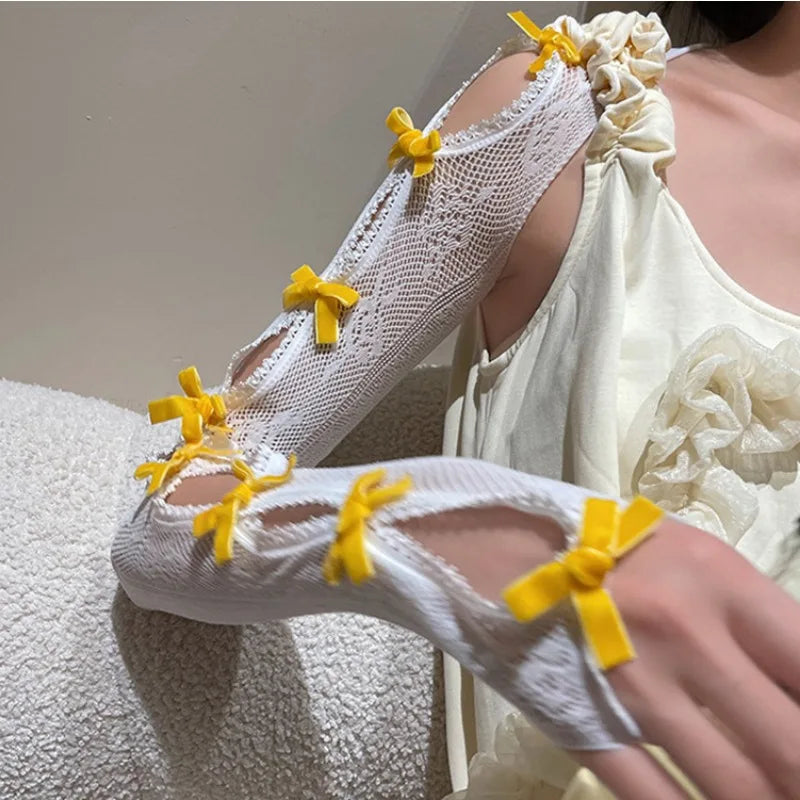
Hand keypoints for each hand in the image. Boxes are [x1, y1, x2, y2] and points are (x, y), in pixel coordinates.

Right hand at [573, 518, 799, 799]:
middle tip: (794, 774)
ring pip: (733, 787)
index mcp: (718, 579)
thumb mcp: (692, 557)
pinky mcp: (585, 724)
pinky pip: (653, 798)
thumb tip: (797, 686)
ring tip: (765, 794)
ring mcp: (633, 686)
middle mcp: (685, 633)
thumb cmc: (604, 545)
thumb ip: (755, 617)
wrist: (497, 550)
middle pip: (790, 745)